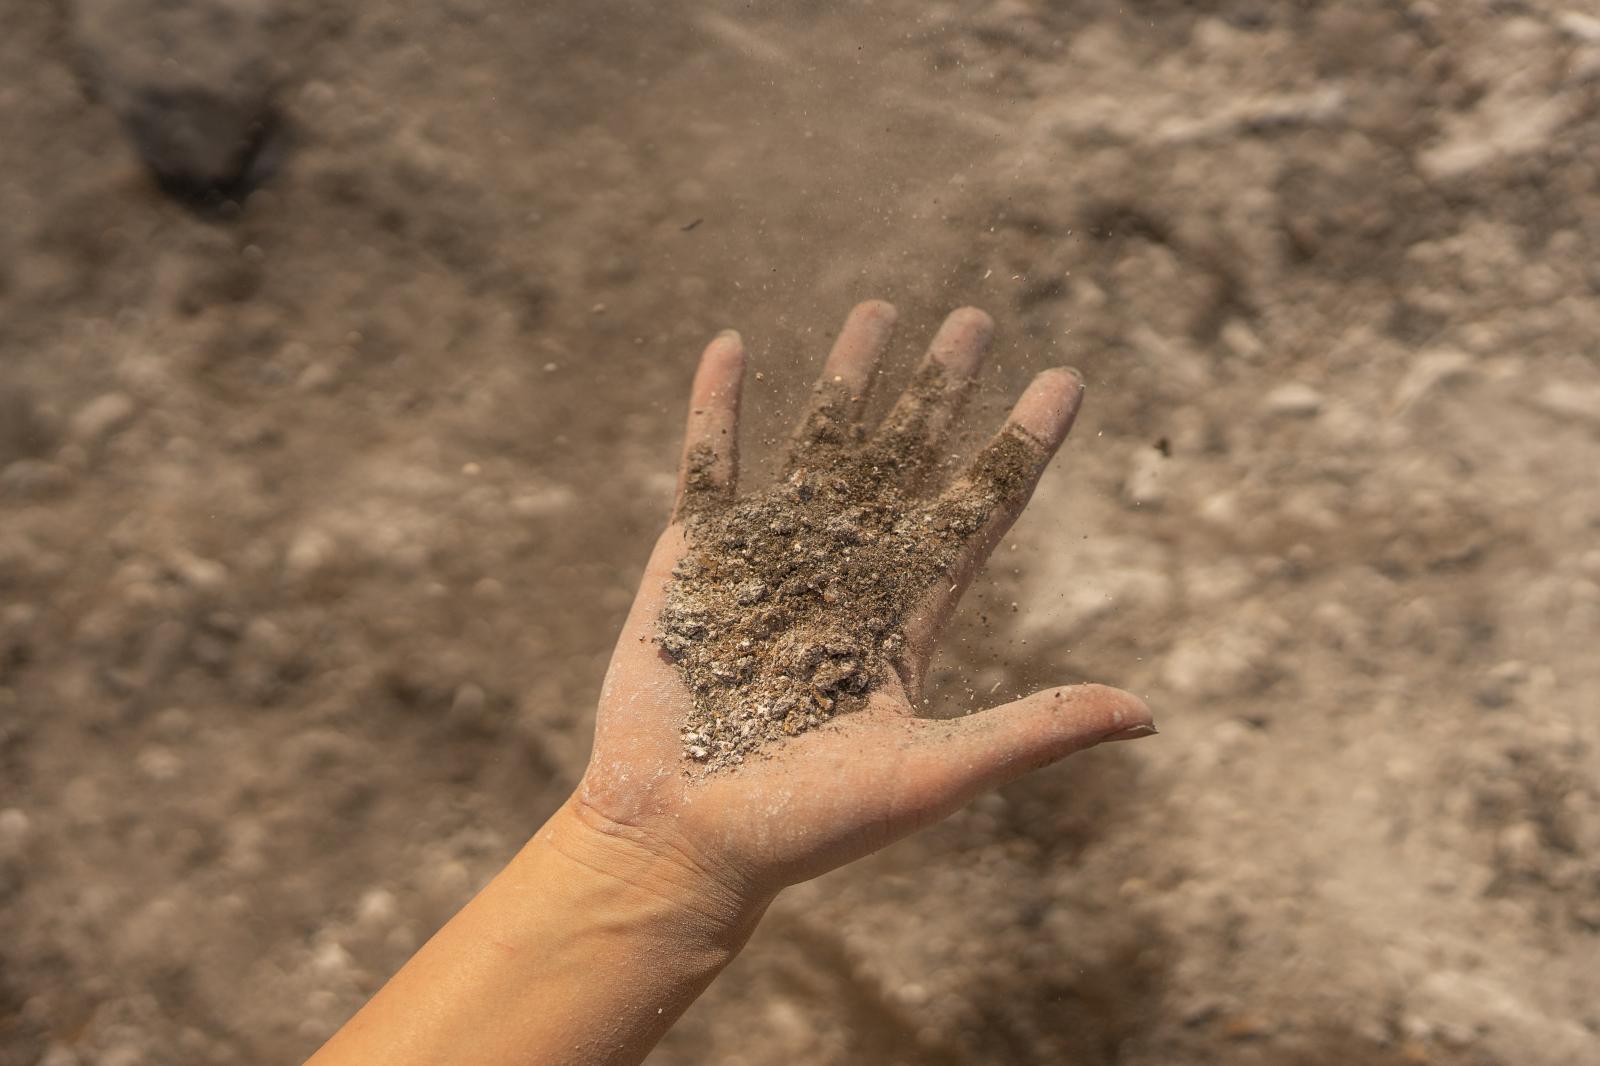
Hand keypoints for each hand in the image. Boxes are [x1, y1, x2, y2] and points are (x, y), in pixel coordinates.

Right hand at [564, 300, 1154, 917]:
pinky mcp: (691, 561)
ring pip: (816, 445)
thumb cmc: (807, 827)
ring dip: (848, 379)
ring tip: (879, 309)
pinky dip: (716, 409)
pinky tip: (734, 346)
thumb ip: (1031, 731)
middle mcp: (844, 577)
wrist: (682, 844)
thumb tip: (1147, 714)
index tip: (1064, 380)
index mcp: (906, 619)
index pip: (979, 511)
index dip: (1022, 445)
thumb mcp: (933, 774)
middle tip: (976, 318)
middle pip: (905, 459)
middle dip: (941, 390)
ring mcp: (767, 562)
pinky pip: (707, 468)